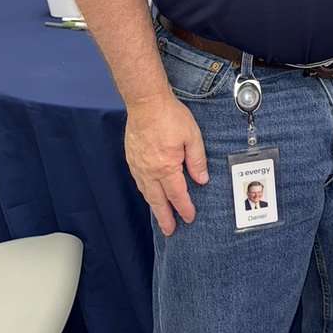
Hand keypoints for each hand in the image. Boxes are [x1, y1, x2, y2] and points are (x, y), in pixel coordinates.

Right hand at [124, 92, 208, 234]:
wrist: (146, 102)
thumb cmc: (170, 116)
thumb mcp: (193, 136)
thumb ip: (197, 160)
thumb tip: (201, 179)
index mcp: (166, 167)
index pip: (177, 195)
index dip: (184, 208)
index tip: (189, 217)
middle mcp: (149, 171)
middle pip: (157, 201)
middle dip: (165, 218)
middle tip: (169, 230)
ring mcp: (138, 165)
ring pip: (146, 192)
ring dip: (154, 206)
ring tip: (160, 215)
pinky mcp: (131, 158)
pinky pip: (138, 181)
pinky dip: (145, 191)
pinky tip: (149, 191)